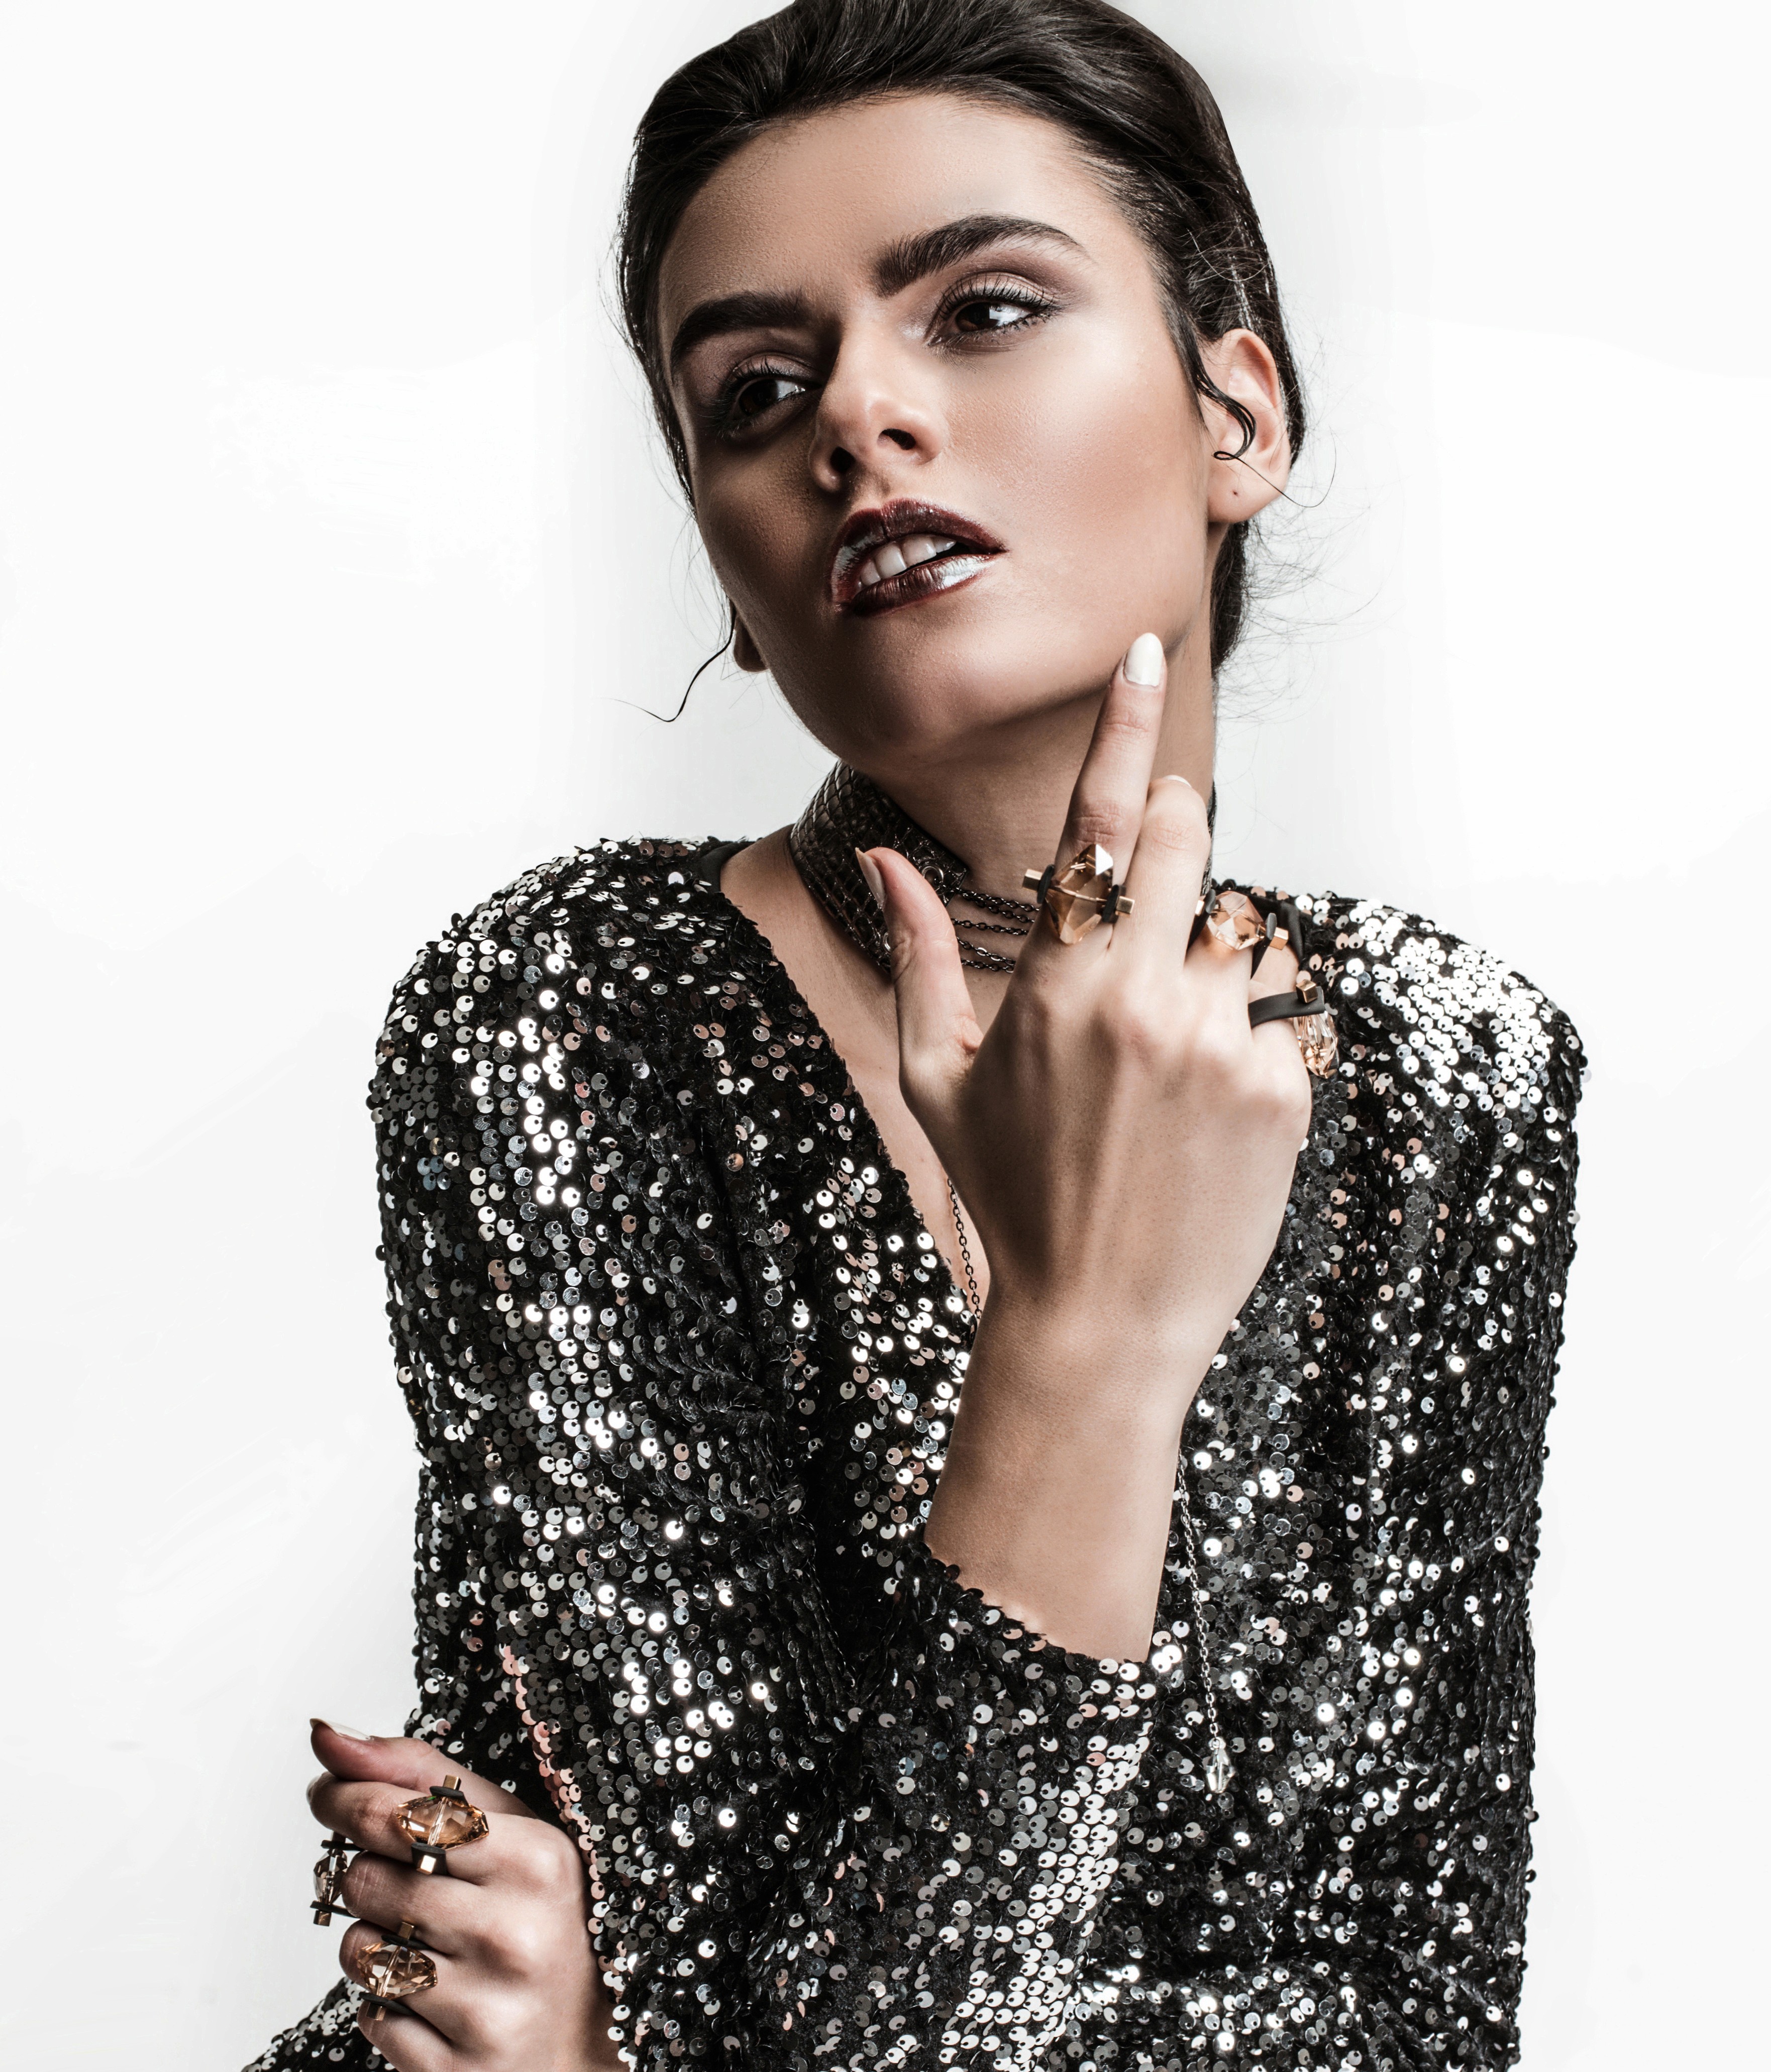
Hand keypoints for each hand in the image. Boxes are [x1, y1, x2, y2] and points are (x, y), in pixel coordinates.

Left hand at [307, 1721, 667, 2071]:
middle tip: (413, 1888)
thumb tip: (325, 1735)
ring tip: (435, 1950)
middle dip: (371, 1878)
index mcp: (539, 1862)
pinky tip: (443, 2005)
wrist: (621, 2053)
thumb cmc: (559, 1922)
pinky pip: (372, 2023)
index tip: (334, 1801)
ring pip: (360, 1954)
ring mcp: (493, 2015)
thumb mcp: (516, 1831)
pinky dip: (389, 2010)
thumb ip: (420, 1776)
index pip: (393, 1814)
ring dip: (376, 1945)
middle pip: (365, 1882)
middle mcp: (517, 1938)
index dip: (345, 1802)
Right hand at [872, 634, 1310, 1373]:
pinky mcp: (1281, 1089)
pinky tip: (1207, 1107)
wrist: (1100, 1325)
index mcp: (1057, 985)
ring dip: (1216, 961)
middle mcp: (1144, 999)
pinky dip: (1255, 1036)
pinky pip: (1285, 1011)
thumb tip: (883, 862)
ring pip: (1246, 932)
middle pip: (1194, 841)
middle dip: (1180, 844)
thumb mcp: (939, 1080)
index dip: (1125, 726)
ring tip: (1172, 1053)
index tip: (1149, 649)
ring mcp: (1222, 1043)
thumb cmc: (1011, 1199)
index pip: (1101, 821)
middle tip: (1152, 910)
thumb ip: (922, 957)